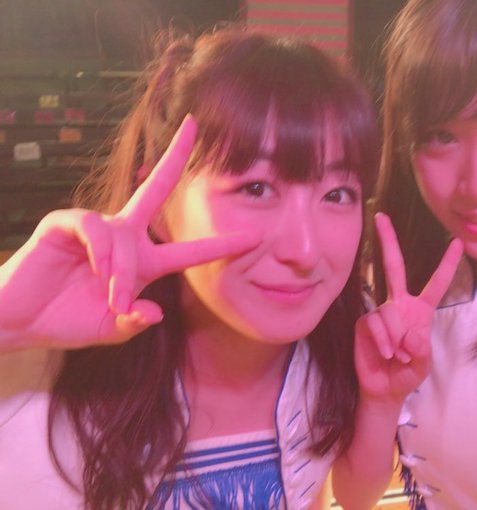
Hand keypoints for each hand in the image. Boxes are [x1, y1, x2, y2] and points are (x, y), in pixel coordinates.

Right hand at [0, 115, 256, 350]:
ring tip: (112, 293)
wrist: (19, 321)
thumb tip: (156, 313)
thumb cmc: (67, 320)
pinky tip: (97, 269)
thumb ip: (135, 323)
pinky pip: (93, 226)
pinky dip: (100, 248)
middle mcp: (125, 237)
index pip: (189, 251)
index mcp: (144, 263)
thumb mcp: (111, 330)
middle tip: (194, 124)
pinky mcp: (65, 224)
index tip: (254, 236)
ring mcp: (96, 228)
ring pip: (124, 230)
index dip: (220, 244)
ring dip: (122, 267)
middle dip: (175, 155)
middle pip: (155, 187)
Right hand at [355, 212, 461, 402]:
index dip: (446, 264)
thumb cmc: (407, 373)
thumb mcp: (423, 365)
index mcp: (420, 310)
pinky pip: (375, 323)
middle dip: (388, 242)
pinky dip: (383, 341)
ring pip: (388, 312)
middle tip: (382, 217)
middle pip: (395, 267)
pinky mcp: (364, 323)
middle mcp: (399, 305)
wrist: (384, 389)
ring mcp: (381, 312)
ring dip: (395, 338)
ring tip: (397, 355)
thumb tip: (414, 333)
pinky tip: (385, 353)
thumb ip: (423, 350)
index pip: (436, 283)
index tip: (457, 242)